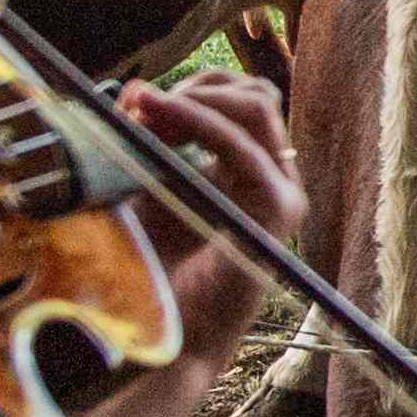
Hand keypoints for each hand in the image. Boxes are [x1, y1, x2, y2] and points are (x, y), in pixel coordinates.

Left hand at [121, 71, 301, 369]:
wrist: (166, 327)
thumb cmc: (151, 265)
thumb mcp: (146, 186)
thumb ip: (149, 141)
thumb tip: (134, 91)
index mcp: (249, 168)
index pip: (238, 100)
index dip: (190, 89)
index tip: (136, 100)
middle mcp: (273, 176)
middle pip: (253, 95)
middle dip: (195, 89)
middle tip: (141, 104)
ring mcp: (282, 192)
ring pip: (256, 107)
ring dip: (196, 100)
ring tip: (148, 110)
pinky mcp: (278, 210)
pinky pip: (245, 146)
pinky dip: (201, 123)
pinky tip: (162, 117)